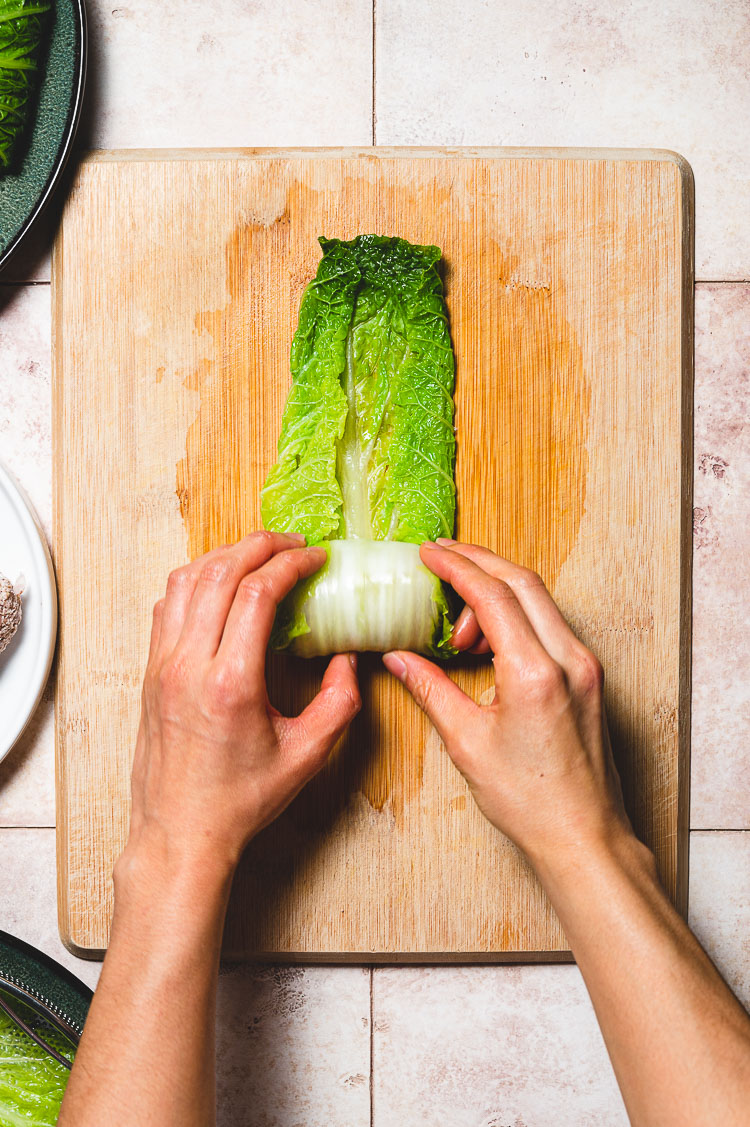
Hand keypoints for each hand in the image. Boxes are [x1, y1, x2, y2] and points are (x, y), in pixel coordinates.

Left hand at [121, 532, 360, 881]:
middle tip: (292, 544)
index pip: (257, 592)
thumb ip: (339, 701)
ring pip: (185, 580)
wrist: (181, 832)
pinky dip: (195, 580)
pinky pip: (167, 605)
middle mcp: (188, 665)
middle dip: (260, 546)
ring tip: (258, 555)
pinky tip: (220, 585)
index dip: (291, 563)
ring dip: (224, 556)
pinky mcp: (150, 672)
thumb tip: (348, 658)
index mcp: (230, 682)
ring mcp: (162, 666)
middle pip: (219, 572)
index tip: (315, 557)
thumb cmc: (240, 800)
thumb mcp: (308, 755)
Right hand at [382, 540, 632, 868]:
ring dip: (497, 593)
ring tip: (460, 631)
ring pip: (539, 600)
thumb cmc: (529, 800)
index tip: (428, 553)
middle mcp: (569, 659)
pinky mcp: (589, 676)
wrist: (583, 835)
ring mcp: (585, 665)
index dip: (456, 567)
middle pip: (522, 582)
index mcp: (535, 673)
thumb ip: (430, 689)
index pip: (493, 595)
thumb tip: (398, 658)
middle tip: (440, 558)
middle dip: (478, 562)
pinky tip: (489, 640)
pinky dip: (517, 615)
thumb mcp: (467, 742)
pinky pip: (550, 624)